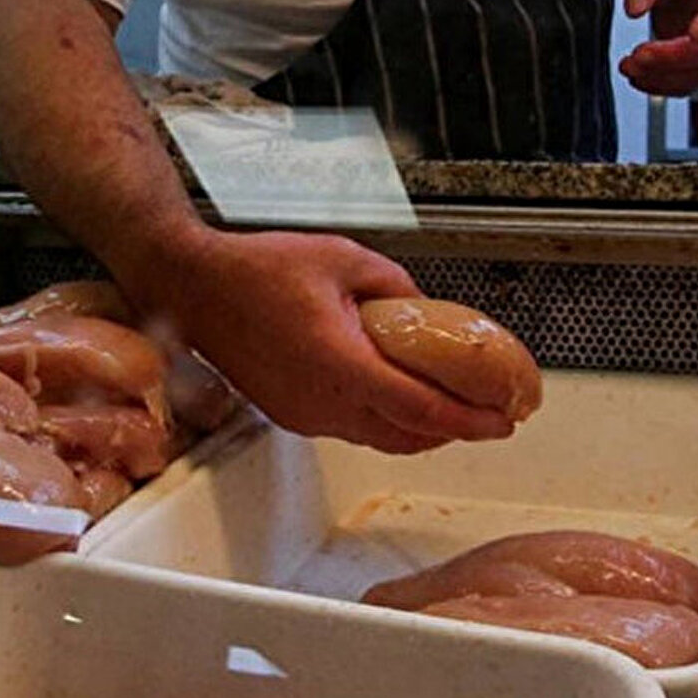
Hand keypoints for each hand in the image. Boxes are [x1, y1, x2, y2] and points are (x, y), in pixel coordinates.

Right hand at [145, 229, 513, 453]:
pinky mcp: (290, 414)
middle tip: (490, 414)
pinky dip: (385, 423)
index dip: (470, 420)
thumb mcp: (344, 259)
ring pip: (379, 438)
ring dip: (420, 429)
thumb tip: (421, 309)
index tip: (502, 420)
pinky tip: (400, 398)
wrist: (195, 288)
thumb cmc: (258, 270)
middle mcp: (321, 400)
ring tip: (454, 409)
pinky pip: (350, 429)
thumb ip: (395, 287)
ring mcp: (304, 414)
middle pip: (407, 435)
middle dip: (455, 430)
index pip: (420, 408)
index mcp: (340, 362)